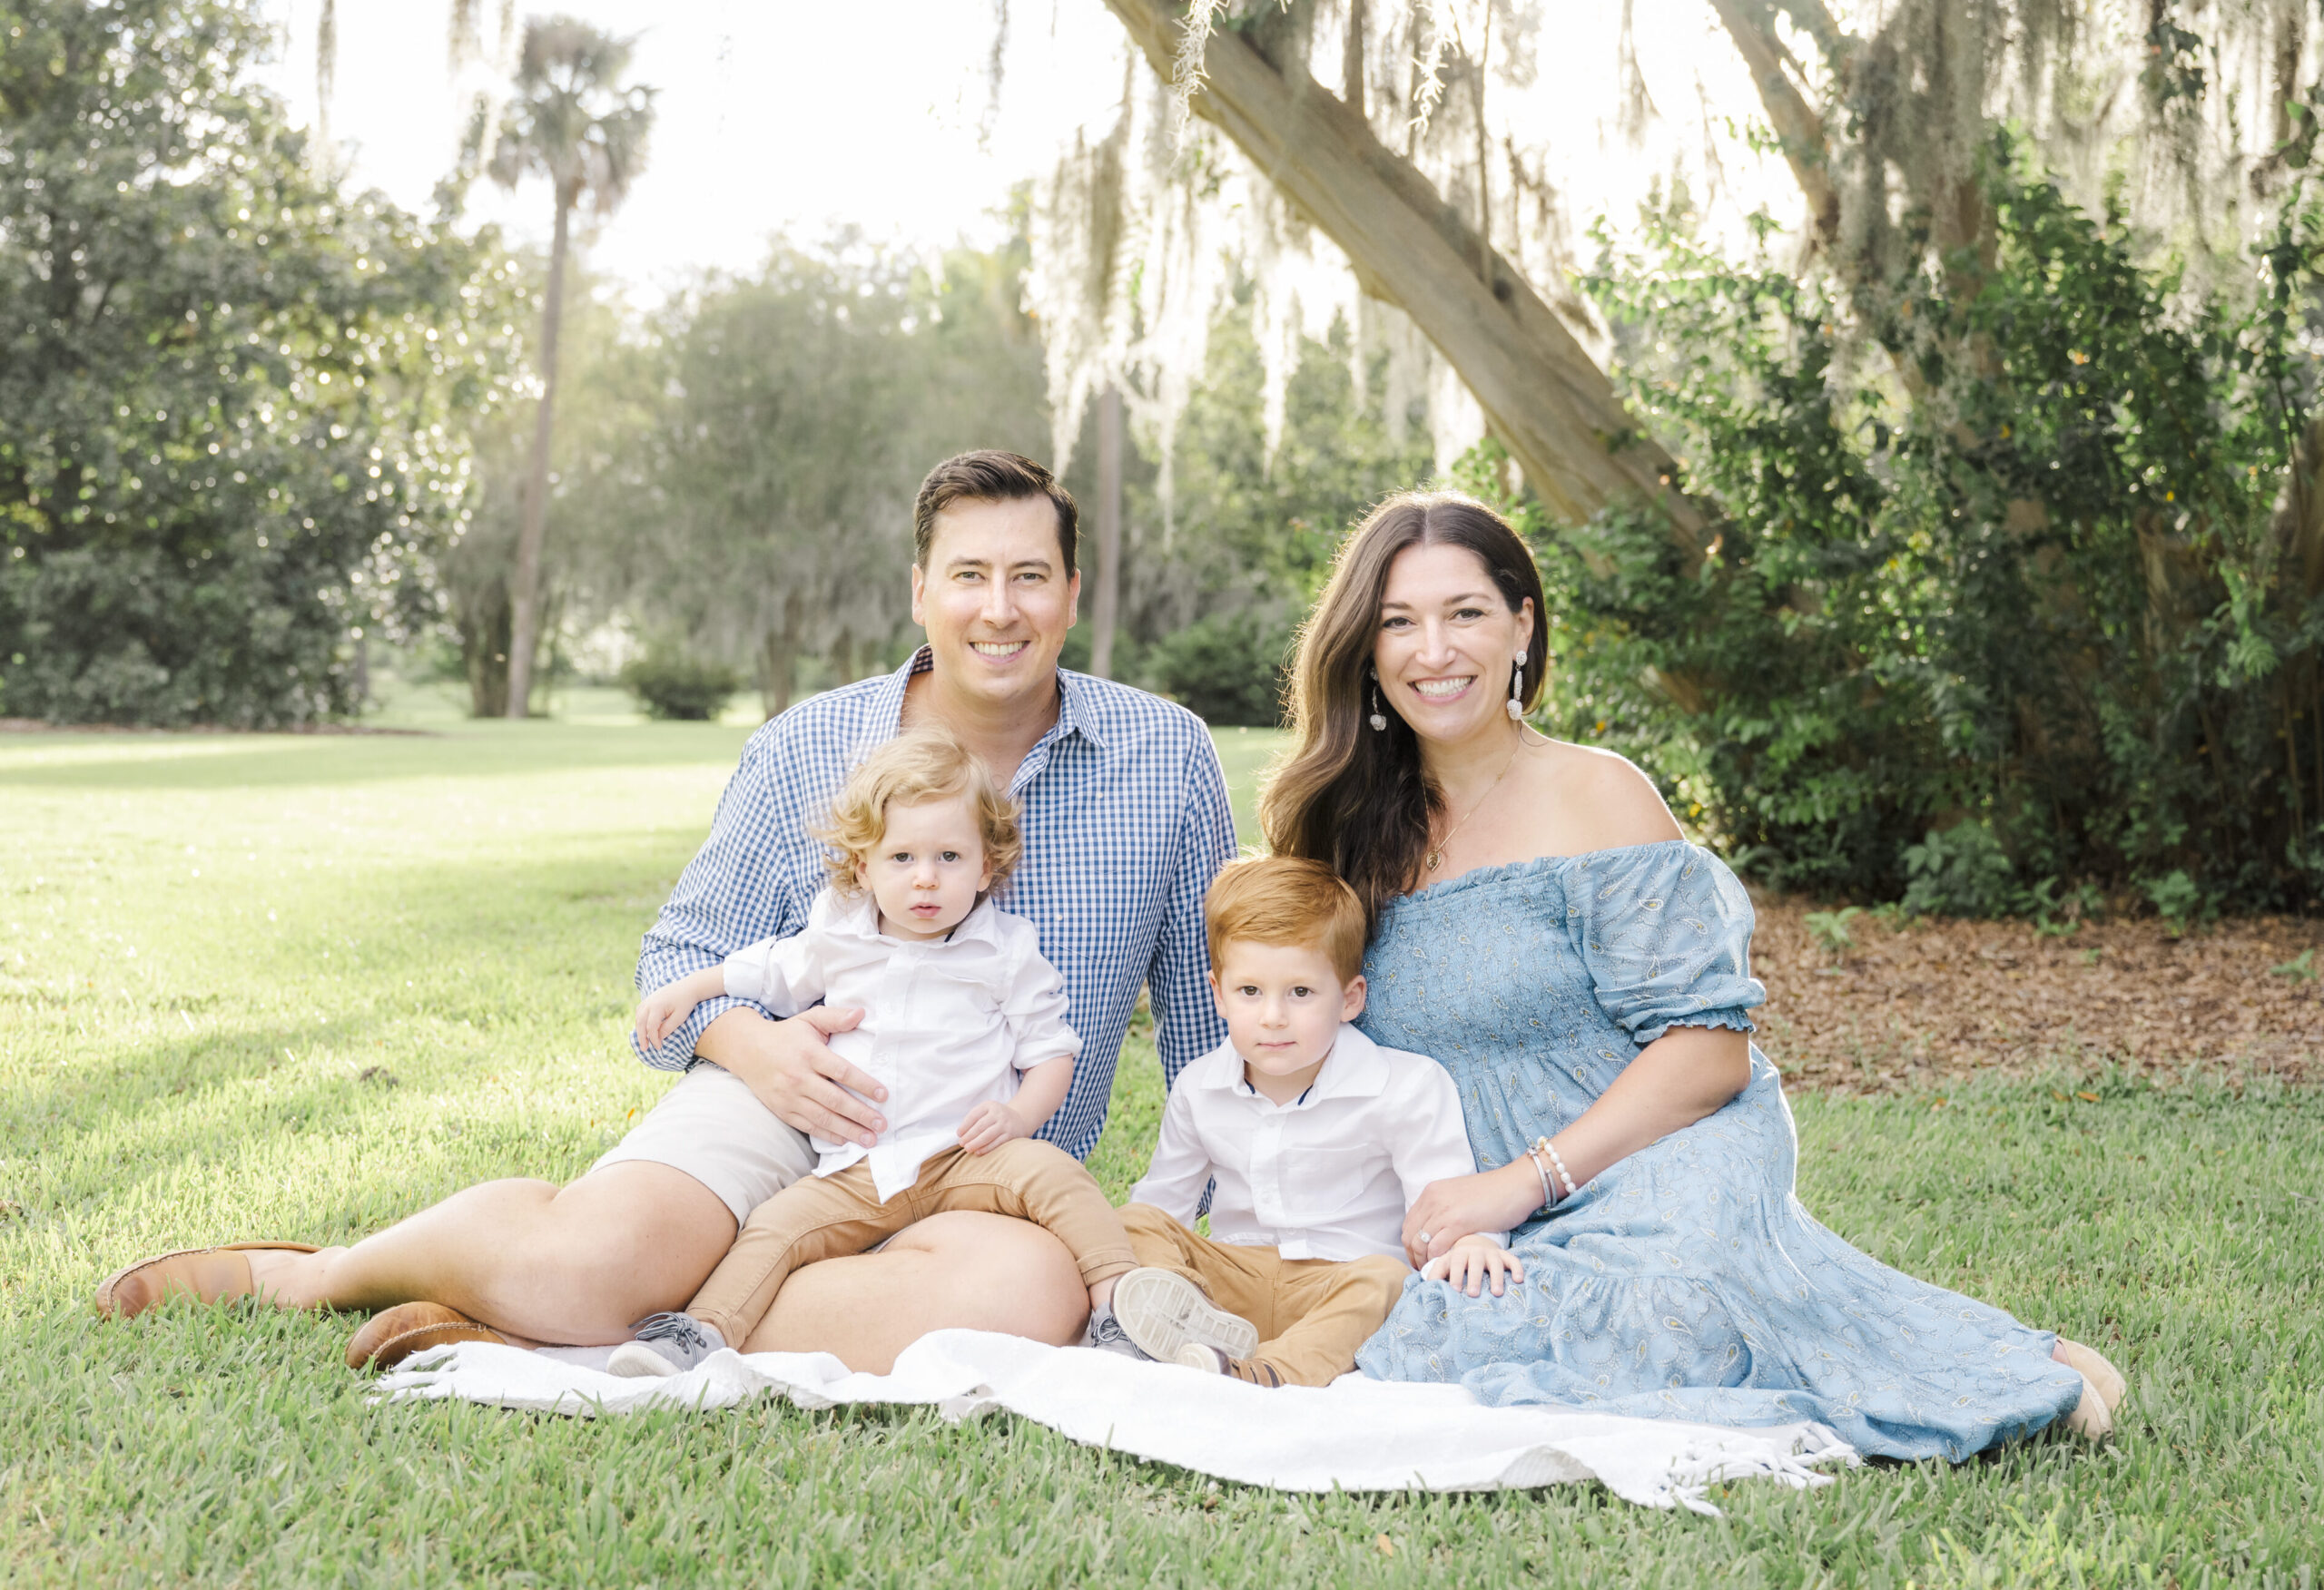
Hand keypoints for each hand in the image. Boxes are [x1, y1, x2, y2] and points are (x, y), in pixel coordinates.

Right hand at [633, 985, 696, 1050]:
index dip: (653, 1039)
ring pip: (638, 1017)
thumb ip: (667, 1028)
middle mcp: (649, 1002)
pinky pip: (640, 1011)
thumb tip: (657, 1038)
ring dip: (639, 1029)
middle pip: (641, 1022)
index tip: (658, 1047)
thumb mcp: (679, 1017)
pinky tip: (644, 1028)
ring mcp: (648, 999)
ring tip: (643, 1041)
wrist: (689, 987)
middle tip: (644, 1049)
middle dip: (641, 1037)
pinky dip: (640, 1021)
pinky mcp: (649, 999)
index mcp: (657, 1006)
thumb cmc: (686, 1002)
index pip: (651, 1026)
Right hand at [696, 1005, 884, 1146]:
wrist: (747, 1050)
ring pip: (822, 1118)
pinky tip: (845, 1140)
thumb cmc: (786, 1035)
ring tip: (870, 1139)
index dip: (864, 1084)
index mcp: (809, 1054)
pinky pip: (808, 1126)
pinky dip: (827, 1135)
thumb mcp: (809, 1020)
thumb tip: (861, 1013)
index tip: (883, 1095)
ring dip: (848, 1130)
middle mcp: (798, 1077)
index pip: (841, 1071)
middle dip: (860, 1114)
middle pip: (834, 1099)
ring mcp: (789, 1097)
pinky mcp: (782, 1110)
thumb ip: (835, 1017)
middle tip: (882, 1124)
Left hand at [956, 1100, 1028, 1154]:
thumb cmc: (996, 1117)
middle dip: (969, 1136)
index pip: (974, 1115)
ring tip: (967, 1149)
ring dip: (976, 1143)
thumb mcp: (987, 1111)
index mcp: (990, 1105)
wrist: (1020, 1119)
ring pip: (988, 1135)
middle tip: (961, 1144)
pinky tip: (978, 1152)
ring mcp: (1005, 1124)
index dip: (965, 1125)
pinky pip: (996, 1143)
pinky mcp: (1011, 1135)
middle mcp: (999, 1113)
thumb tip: (961, 1134)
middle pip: (980, 1126)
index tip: (959, 1134)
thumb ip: (975, 1119)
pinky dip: (986, 1149)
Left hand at [1401, 1160, 1540, 1268]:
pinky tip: (1447, 1267)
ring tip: (1435, 1272)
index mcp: (1431, 1192)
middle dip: (1413, 1256)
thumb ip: (1444, 1208)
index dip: (1410, 1244)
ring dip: (1424, 1262)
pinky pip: (1436, 1248)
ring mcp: (1444, 1210)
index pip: (1408, 1223)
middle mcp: (1433, 1199)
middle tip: (1424, 1269)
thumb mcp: (1459, 1196)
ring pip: (1420, 1244)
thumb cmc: (1494, 1193)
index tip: (1418, 1258)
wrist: (1516, 1185)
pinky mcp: (1458, 1223)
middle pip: (1409, 1235)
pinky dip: (1437, 1260)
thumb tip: (1436, 1229)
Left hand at [1423, 1235, 1525, 1297]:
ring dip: (1497, 1277)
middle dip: (1474, 1278)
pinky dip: (1517, 1268)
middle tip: (1473, 1294)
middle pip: (1475, 1263)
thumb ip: (1436, 1274)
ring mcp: (1491, 1254)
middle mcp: (1476, 1252)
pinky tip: (1519, 1280)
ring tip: (1497, 1293)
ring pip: (1495, 1263)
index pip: (1456, 1262)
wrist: (1475, 1245)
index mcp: (1459, 1254)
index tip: (1455, 1289)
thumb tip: (1428, 1287)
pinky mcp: (1505, 1256)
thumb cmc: (1457, 1262)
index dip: (1455, 1274)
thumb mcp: (1445, 1264)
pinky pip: (1513, 1260)